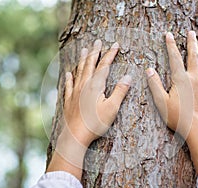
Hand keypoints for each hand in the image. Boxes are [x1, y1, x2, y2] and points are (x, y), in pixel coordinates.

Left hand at [47, 40, 130, 178]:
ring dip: (83, 60)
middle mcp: (84, 85)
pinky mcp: (69, 100)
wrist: (75, 136)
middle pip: (90, 65)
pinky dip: (69, 78)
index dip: (110, 54)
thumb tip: (128, 77)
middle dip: (95, 52)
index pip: (104, 66)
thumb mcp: (112, 108)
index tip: (115, 45)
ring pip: (80, 71)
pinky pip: (68, 85)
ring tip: (85, 50)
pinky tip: (69, 73)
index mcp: (95, 86)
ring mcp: (75, 92)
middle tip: (98, 41)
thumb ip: (120, 91)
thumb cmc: (95, 123)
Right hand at [146, 31, 197, 137]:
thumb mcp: (161, 102)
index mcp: (181, 80)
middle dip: (192, 43)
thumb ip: (155, 85)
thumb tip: (149, 70)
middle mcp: (194, 79)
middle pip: (193, 56)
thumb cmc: (178, 118)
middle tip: (191, 32)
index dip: (171, 45)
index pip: (175, 58)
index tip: (168, 35)